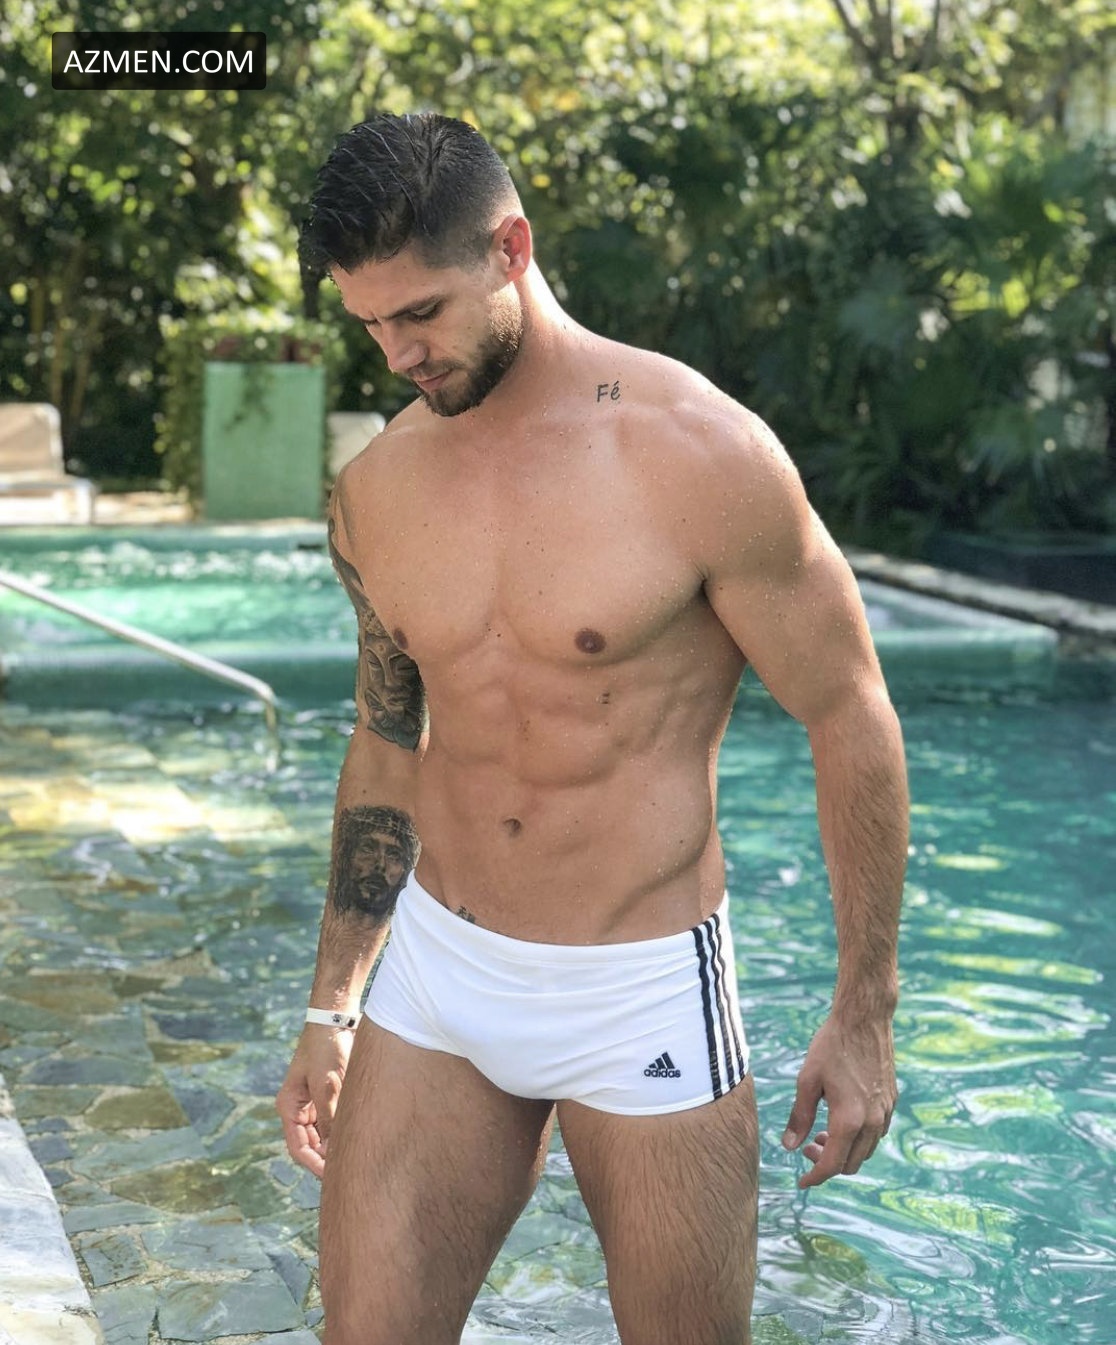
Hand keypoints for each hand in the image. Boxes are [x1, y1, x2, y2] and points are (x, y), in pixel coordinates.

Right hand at [276, 1026, 354, 1177]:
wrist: (336, 1019)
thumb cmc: (326, 1048)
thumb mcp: (327, 1084)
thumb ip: (330, 1117)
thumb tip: (335, 1150)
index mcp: (290, 1107)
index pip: (299, 1148)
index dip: (314, 1165)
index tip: (333, 1178)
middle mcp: (300, 1108)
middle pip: (312, 1145)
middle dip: (327, 1160)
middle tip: (351, 1172)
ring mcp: (314, 1103)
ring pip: (325, 1136)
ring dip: (337, 1146)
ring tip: (358, 1158)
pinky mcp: (330, 1095)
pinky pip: (335, 1121)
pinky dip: (344, 1131)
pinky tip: (360, 1138)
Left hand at [781, 1013, 895, 1188]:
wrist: (865, 1019)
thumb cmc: (832, 1046)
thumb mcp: (807, 1080)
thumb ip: (799, 1117)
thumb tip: (789, 1148)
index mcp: (849, 1120)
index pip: (831, 1165)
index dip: (814, 1178)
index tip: (801, 1183)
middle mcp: (872, 1122)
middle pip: (851, 1164)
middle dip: (827, 1163)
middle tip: (806, 1147)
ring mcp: (885, 1113)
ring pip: (865, 1151)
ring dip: (844, 1151)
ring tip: (821, 1133)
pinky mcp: (892, 1102)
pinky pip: (876, 1134)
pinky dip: (858, 1138)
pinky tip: (842, 1120)